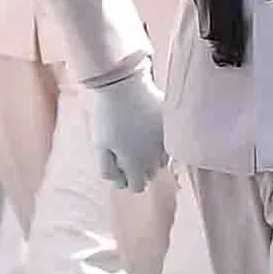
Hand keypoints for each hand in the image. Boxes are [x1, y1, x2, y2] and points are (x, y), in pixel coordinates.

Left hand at [84, 64, 167, 191]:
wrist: (125, 86)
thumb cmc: (108, 117)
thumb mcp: (99, 146)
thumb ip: (108, 169)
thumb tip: (119, 183)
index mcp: (134, 163)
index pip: (138, 187)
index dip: (126, 181)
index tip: (118, 169)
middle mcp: (154, 156)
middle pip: (151, 174)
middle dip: (139, 168)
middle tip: (125, 151)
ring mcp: (166, 141)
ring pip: (162, 160)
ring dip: (151, 156)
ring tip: (137, 139)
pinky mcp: (172, 128)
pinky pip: (170, 143)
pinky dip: (160, 142)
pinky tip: (148, 129)